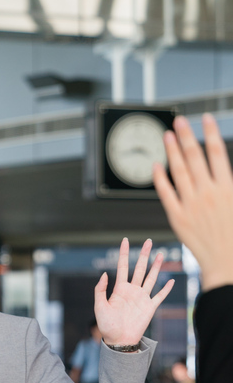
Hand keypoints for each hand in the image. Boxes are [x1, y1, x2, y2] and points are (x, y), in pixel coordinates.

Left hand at [94, 238, 173, 345]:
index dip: (124, 254)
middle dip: (143, 255)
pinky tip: (171, 281)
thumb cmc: (107, 325)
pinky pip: (160, 296)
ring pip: (151, 278)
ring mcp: (142, 298)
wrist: (119, 340)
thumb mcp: (99, 306)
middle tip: (148, 241)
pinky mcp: (150, 307)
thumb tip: (105, 273)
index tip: (125, 241)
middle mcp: (132, 291)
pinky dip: (166, 289)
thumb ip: (100, 290)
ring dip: (156, 267)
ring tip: (160, 254)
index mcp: (119, 289)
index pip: (122, 267)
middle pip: (139, 268)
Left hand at [153, 113, 232, 290]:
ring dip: (171, 152)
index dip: (210, 134)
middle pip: (195, 158)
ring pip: (178, 172)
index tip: (204, 119)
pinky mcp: (178, 218)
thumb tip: (224, 168)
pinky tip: (156, 167)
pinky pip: (166, 194)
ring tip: (166, 136)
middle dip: (186, 136)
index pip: (217, 153)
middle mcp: (209, 193)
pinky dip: (160, 179)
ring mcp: (191, 205)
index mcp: (228, 188)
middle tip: (178, 121)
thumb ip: (229, 183)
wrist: (226, 263)